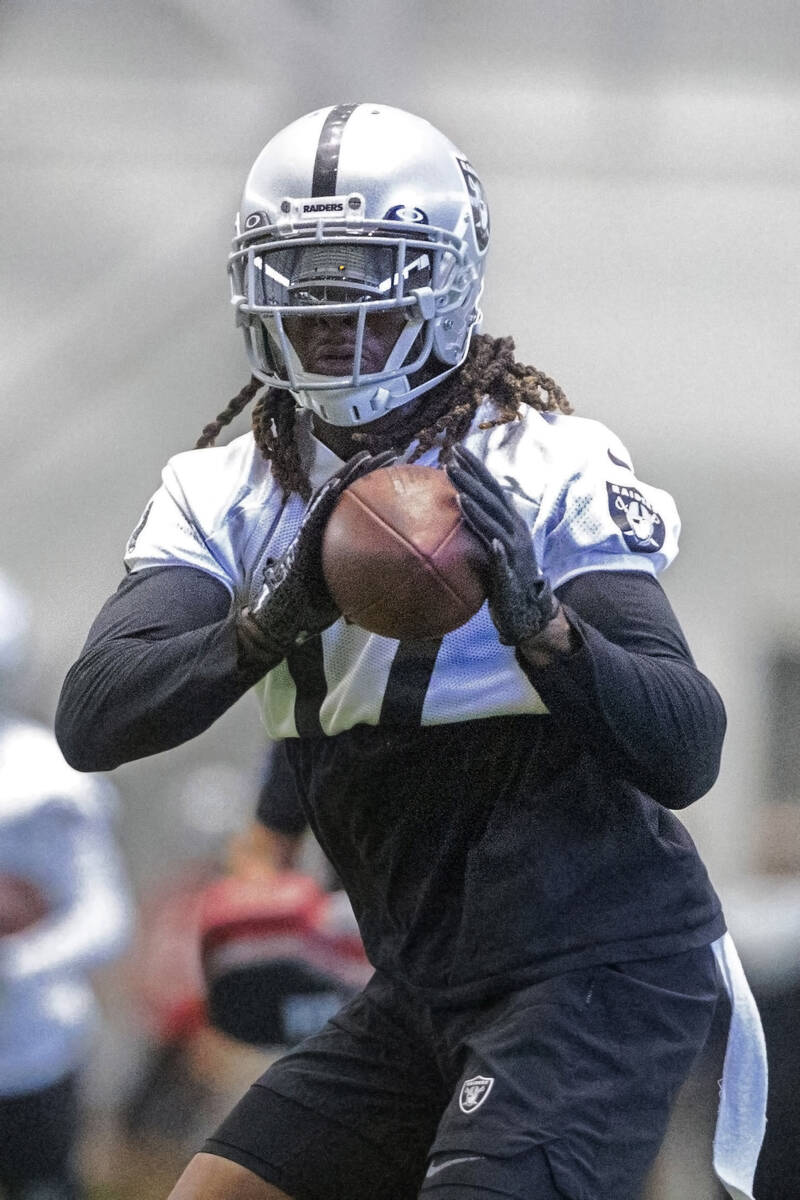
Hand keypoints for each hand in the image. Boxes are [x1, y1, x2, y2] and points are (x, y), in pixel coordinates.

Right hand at [241, 450, 395, 659]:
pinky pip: (314, 515)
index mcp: (336, 537)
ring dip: (348, 473)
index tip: (402, 473)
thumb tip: (411, 585)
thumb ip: (372, 582)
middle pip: (349, 492)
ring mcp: (310, 532)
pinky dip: (325, 498)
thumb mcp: (351, 593)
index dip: (379, 487)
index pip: (360, 506)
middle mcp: (324, 529)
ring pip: (330, 495)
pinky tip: (338, 483)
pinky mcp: (299, 540)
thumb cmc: (313, 610)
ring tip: (369, 456)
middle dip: (369, 470)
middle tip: (393, 454)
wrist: (282, 620)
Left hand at [446, 445, 558, 644]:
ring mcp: (515, 550)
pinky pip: (502, 556)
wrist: (528, 610)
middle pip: (493, 498)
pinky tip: (488, 538)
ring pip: (495, 522)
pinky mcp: (512, 572)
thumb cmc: (506, 577)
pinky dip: (494, 544)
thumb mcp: (494, 545)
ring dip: (478, 505)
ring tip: (459, 491)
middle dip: (473, 477)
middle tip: (452, 458)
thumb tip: (465, 505)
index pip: (491, 488)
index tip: (457, 450)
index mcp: (510, 522)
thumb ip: (483, 525)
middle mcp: (516, 530)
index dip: (476, 469)